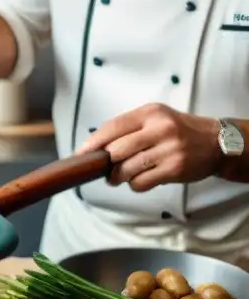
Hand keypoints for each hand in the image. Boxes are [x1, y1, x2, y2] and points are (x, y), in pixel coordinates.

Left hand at [76, 103, 221, 191]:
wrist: (217, 143)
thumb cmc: (178, 131)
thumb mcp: (155, 119)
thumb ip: (128, 128)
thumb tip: (95, 147)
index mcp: (150, 113)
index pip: (113, 127)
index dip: (94, 142)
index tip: (81, 154)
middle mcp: (160, 129)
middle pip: (116, 150)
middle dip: (106, 163)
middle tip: (105, 169)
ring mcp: (169, 149)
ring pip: (127, 169)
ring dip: (117, 177)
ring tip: (118, 177)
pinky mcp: (174, 168)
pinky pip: (141, 182)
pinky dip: (134, 184)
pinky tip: (140, 179)